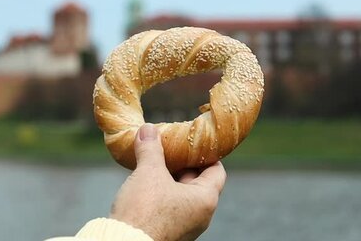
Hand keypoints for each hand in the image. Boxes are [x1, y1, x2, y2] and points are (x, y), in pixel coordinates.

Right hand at [110, 123, 226, 240]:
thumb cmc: (143, 211)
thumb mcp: (148, 172)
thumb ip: (150, 148)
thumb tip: (148, 129)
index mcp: (205, 200)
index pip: (217, 170)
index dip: (206, 153)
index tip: (192, 142)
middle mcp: (201, 216)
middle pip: (199, 182)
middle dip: (182, 164)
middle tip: (169, 148)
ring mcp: (186, 228)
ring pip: (183, 196)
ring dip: (170, 179)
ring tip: (154, 163)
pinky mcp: (169, 233)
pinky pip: (171, 208)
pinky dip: (162, 194)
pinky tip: (146, 184)